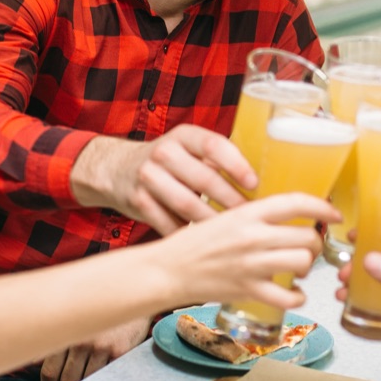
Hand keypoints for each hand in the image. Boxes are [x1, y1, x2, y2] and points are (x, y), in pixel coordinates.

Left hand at [39, 316, 149, 380]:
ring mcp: (102, 347)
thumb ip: (55, 341)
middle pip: (66, 380)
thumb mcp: (74, 320)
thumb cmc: (98, 311)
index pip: (49, 371)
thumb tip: (33, 362)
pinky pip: (107, 378)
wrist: (130, 296)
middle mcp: (81, 341)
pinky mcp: (120, 352)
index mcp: (65, 334)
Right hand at [72, 125, 254, 236]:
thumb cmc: (167, 162)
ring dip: (213, 221)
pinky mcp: (139, 202)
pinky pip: (169, 223)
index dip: (236, 165)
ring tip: (233, 234)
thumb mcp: (188, 148)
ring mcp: (148, 178)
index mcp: (183, 136)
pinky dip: (188, 235)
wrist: (117, 169)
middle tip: (251, 217)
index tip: (254, 183)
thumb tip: (262, 178)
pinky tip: (206, 243)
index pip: (214, 146)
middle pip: (204, 179)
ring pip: (187, 205)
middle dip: (231, 201)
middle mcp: (164, 153)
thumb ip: (216, 159)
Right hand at [149, 193, 333, 310]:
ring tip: (297, 268)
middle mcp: (252, 237)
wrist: (167, 270)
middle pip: (307, 237)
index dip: (322, 207)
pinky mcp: (248, 291)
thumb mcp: (224, 217)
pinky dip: (297, 297)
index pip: (295, 203)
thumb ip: (254, 216)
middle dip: (313, 244)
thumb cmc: (193, 244)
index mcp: (246, 214)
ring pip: (302, 263)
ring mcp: (251, 265)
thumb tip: (287, 216)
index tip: (334, 214)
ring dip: (305, 268)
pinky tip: (292, 293)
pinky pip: (288, 297)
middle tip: (306, 247)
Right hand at [335, 226, 380, 362]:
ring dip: (360, 275)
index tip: (355, 233)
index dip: (378, 227)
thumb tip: (371, 260)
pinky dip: (364, 292)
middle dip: (363, 256)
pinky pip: (380, 289)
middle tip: (346, 267)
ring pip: (380, 269)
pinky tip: (348, 298)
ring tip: (344, 284)